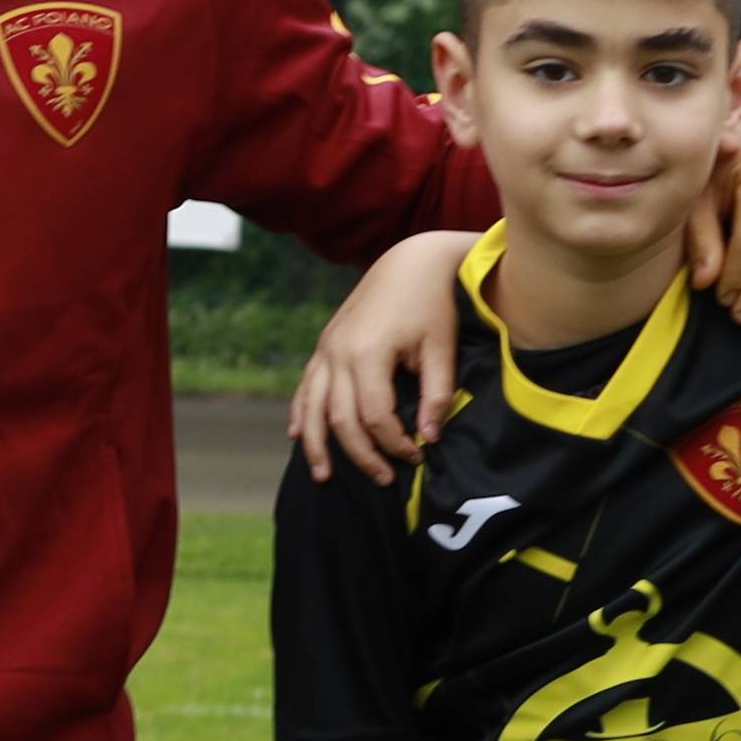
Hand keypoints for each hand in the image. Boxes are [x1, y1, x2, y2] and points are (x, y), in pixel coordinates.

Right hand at [291, 228, 463, 477]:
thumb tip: (430, 437)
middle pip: (339, 419)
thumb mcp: (443, 348)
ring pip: (311, 407)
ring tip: (324, 476)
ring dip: (316, 444)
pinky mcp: (324, 345)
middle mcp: (338, 352)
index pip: (375, 415)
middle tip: (384, 479)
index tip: (418, 456)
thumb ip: (437, 394)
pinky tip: (297, 435)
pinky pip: (304, 387)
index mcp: (368, 352)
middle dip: (360, 454)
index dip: (395, 443)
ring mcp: (326, 348)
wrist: (411, 262)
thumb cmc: (434, 304)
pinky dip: (300, 413)